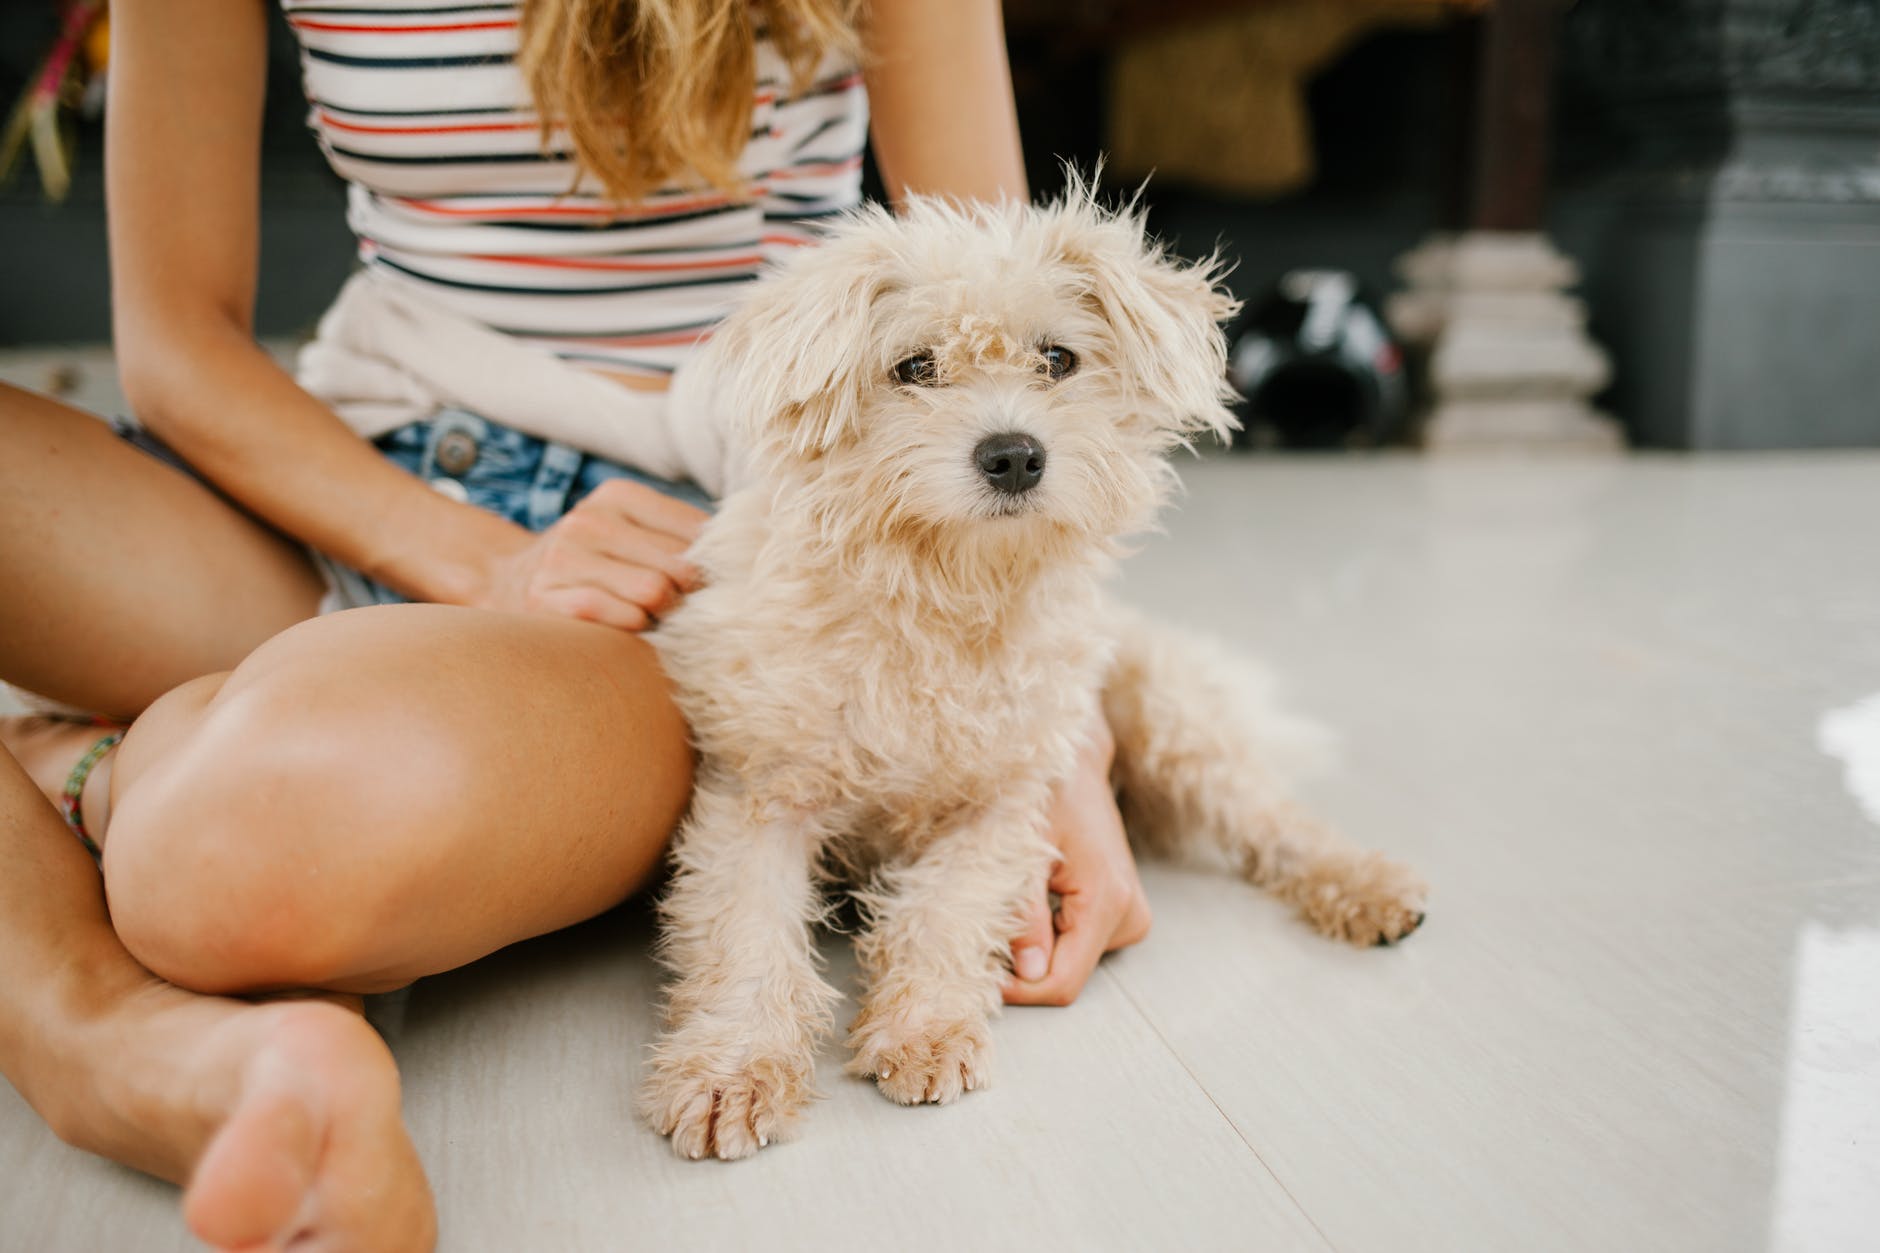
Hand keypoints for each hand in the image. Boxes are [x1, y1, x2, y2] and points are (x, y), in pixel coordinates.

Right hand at [472, 479, 707, 629]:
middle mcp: (590, 520)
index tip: (715, 586)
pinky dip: (635, 630)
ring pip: (655, 591)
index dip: (714, 565)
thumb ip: (678, 538)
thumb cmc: (589, 564)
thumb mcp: (628, 532)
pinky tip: (626, 628)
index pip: (697, 529)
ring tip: (654, 619)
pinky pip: (623, 617)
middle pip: (681, 564)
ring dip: (664, 616)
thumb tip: (749, 554)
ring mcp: (565, 559)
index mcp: (618, 497)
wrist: (504, 582)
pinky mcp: (549, 599)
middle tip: (684, 610)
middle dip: (690, 595)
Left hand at [1004, 711, 1150, 1006]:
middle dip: (1023, 964)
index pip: (1062, 983)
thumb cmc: (1041, 791)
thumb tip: (1028, 975)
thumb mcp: (1020, 851)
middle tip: (987, 926)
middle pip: (1066, 975)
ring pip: (1070, 962)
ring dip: (1033, 946)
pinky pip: (1076, 944)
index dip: (1018, 990)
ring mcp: (1129, 915)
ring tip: (1014, 897)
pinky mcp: (1121, 911)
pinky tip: (1034, 897)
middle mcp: (1129, 914)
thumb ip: (1024, 915)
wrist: (1072, 760)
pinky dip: (1047, 933)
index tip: (980, 973)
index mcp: (1108, 900)